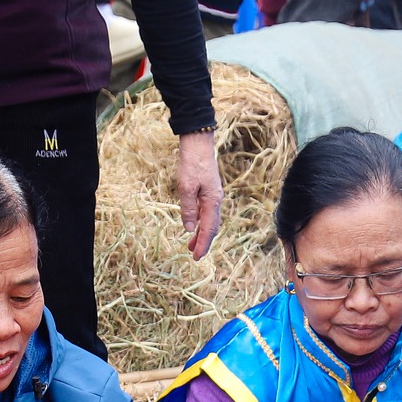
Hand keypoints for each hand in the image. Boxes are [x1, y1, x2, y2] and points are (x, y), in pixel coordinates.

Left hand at [178, 129, 221, 258]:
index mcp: (212, 201)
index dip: (203, 244)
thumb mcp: (186, 187)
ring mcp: (212, 195)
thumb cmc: (192, 163)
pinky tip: (193, 223)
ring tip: (191, 243)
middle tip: (193, 254)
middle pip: (211, 227)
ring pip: (209, 219)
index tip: (196, 257)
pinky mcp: (208, 190)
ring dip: (201, 232)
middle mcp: (215, 200)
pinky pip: (206, 211)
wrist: (198, 143)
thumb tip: (188, 228)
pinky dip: (200, 221)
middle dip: (203, 241)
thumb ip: (188, 209)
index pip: (208, 229)